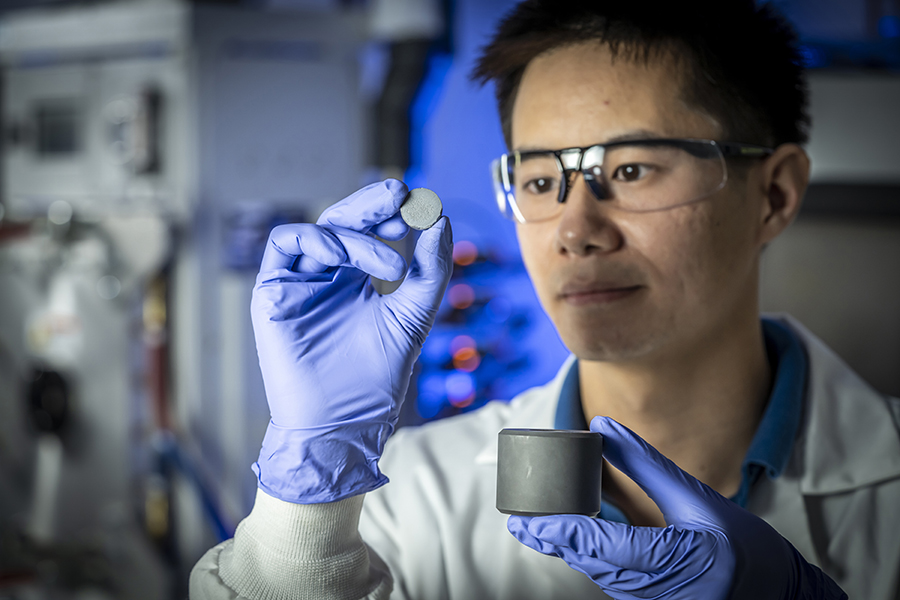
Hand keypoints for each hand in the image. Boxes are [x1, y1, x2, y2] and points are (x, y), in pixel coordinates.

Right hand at [250, 180, 452, 503]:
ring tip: (391, 264)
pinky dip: (316, 240)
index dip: (392, 214)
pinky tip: (344, 256)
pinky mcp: (272, 293)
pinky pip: (285, 246)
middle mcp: (323, 276)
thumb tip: (442, 220)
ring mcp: (297, 283)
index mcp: (353, 280)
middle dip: (371, 205)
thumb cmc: (375, 380)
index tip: (422, 206)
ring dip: (355, 234)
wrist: (343, 425)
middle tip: (401, 195)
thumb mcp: (413, 317)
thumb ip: (429, 272)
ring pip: (318, 231)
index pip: (369, 231)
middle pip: (342, 222)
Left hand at [508, 416, 846, 599]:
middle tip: (518, 521)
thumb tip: (604, 427)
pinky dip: (589, 559)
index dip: (560, 531)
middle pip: (590, 562)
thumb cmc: (748, 549)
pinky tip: (572, 543)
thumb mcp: (700, 500)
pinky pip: (613, 581)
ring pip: (598, 574)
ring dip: (567, 550)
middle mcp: (658, 589)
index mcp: (673, 560)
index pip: (601, 544)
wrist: (781, 595)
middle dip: (553, 540)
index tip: (527, 520)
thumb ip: (647, 464)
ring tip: (535, 527)